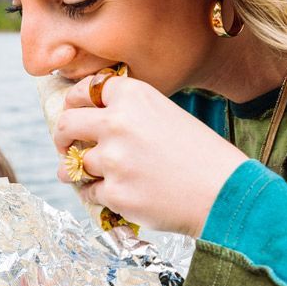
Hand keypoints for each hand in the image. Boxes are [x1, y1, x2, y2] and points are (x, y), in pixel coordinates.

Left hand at [54, 75, 246, 236]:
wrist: (225, 192)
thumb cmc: (199, 155)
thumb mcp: (166, 115)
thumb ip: (129, 113)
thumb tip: (87, 122)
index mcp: (133, 96)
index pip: (85, 91)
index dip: (74, 103)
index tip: (73, 112)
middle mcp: (118, 123)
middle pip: (65, 124)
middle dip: (61, 137)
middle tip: (65, 146)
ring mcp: (113, 160)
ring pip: (71, 165)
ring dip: (71, 171)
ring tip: (78, 175)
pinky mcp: (114, 192)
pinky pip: (89, 193)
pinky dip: (95, 195)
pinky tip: (110, 194)